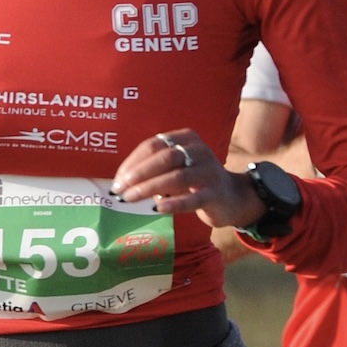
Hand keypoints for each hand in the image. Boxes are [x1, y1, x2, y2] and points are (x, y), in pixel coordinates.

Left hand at [113, 129, 259, 228]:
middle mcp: (199, 150)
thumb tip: (120, 183)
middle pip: (164, 158)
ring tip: (130, 199)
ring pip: (177, 177)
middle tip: (120, 190)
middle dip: (138, 174)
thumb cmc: (193, 180)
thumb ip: (153, 169)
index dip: (132, 162)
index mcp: (185, 138)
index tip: (117, 180)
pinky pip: (193, 198)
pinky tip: (157, 208)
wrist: (229, 196)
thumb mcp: (174, 167)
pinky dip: (174, 203)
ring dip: (149, 188)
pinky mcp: (215, 193)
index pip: (153, 146)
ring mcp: (209, 171)